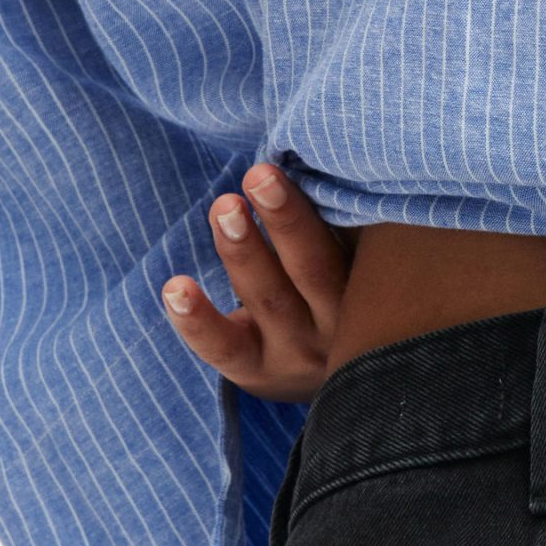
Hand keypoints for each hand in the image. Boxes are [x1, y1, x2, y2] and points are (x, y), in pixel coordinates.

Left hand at [161, 164, 355, 403]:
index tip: (312, 166)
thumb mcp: (363, 269)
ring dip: (243, 251)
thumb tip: (342, 161)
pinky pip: (224, 347)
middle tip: (259, 175)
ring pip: (268, 299)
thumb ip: (358, 229)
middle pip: (314, 271)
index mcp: (371, 293)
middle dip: (286, 221)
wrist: (347, 383)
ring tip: (223, 207)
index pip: (360, 251)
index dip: (334, 212)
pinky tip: (174, 287)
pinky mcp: (257, 372)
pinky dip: (196, 320)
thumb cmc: (346, 296)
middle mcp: (339, 327)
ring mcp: (297, 353)